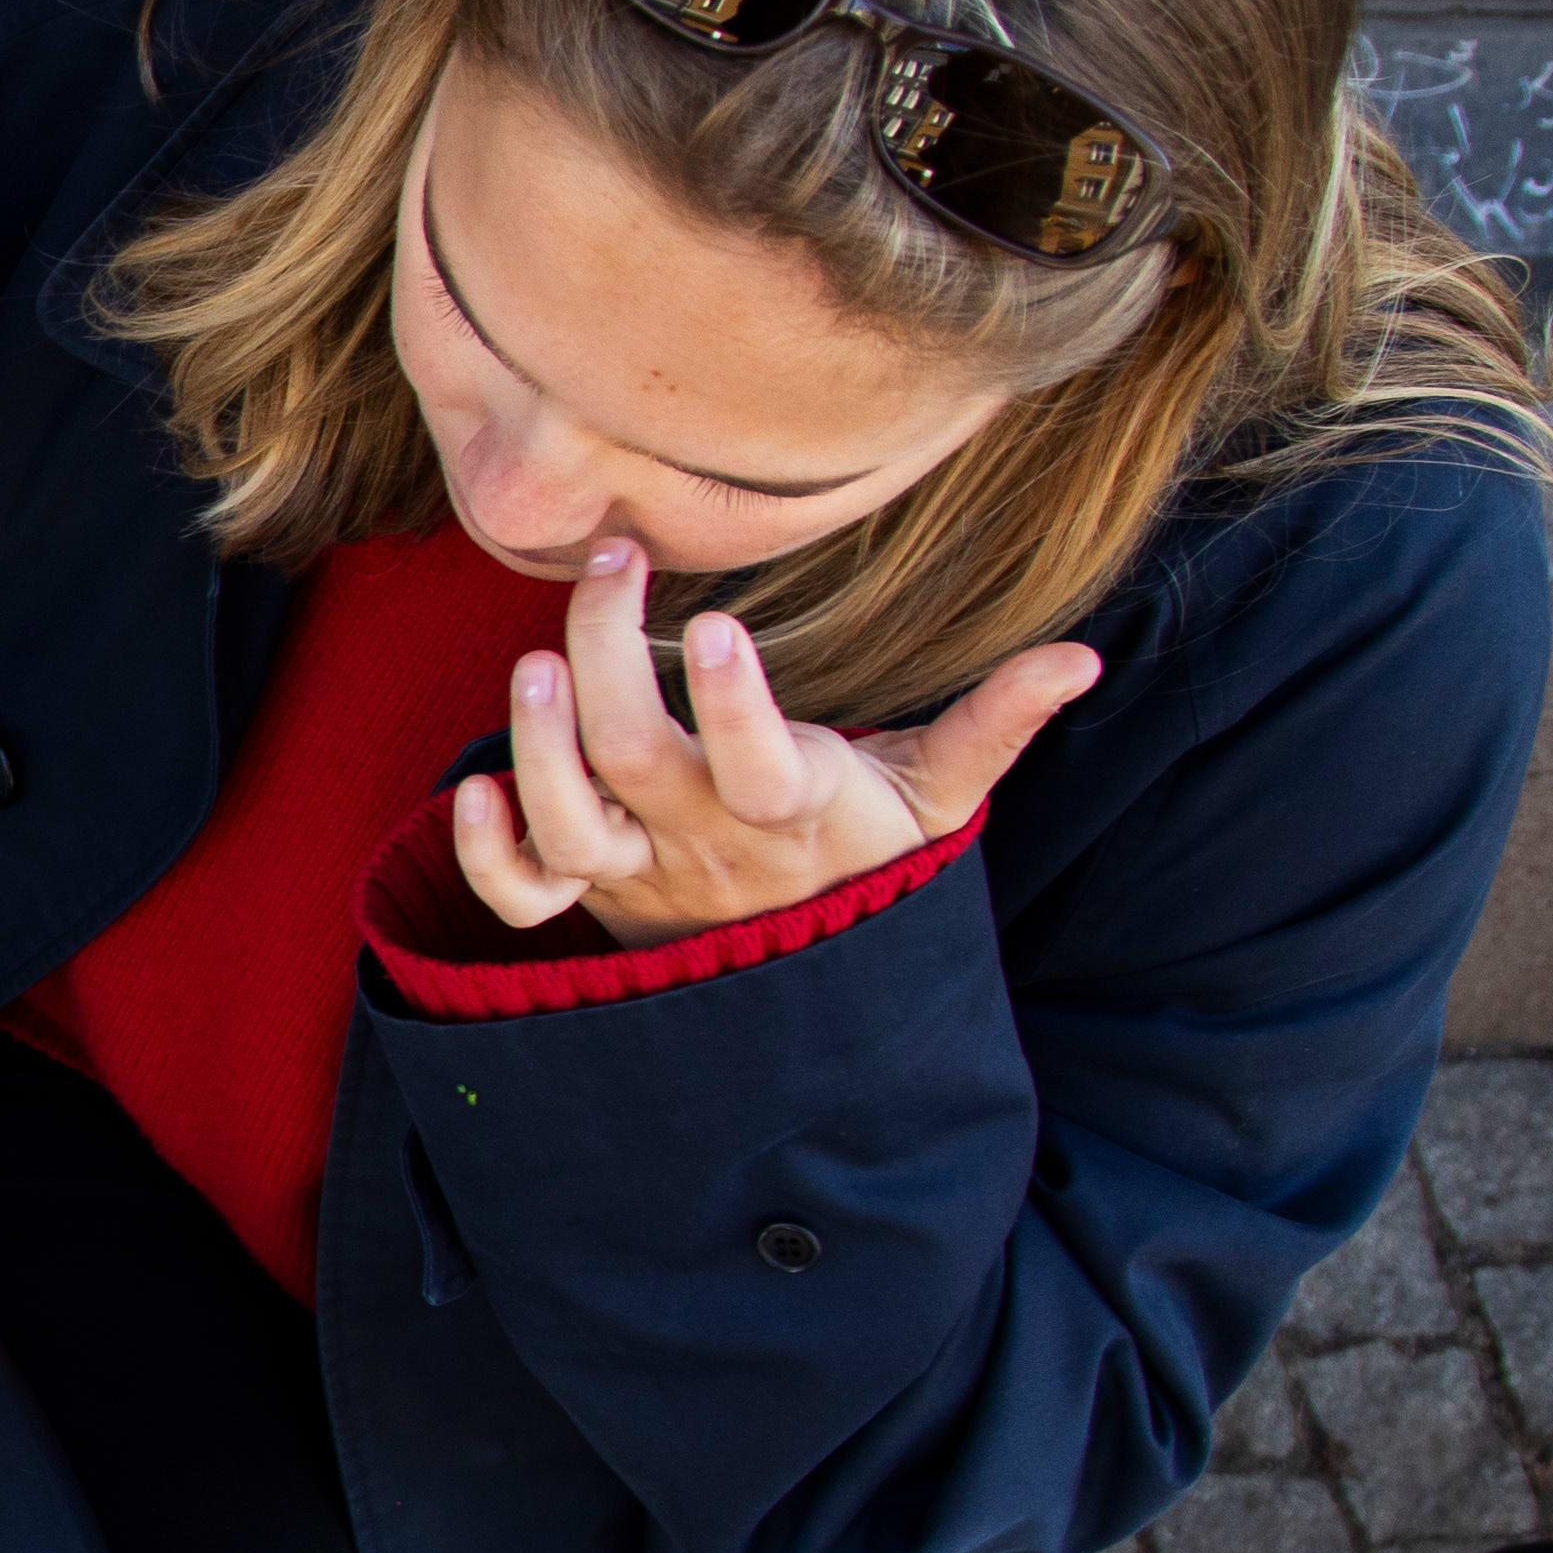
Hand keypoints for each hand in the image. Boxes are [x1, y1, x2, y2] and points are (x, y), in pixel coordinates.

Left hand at [450, 543, 1094, 944]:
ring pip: (571, 827)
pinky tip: (472, 791)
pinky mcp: (587, 900)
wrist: (805, 984)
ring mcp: (636, 873)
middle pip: (635, 759)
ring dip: (539, 747)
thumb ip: (994, 725)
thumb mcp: (937, 799)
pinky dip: (488, 855)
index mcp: (788, 811)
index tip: (721, 625)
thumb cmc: (864, 862)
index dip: (736, 707)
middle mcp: (700, 840)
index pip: (761, 767)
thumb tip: (1080, 659)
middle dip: (610, 659)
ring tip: (536, 661)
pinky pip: (522, 898)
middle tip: (612, 567)